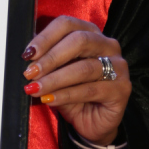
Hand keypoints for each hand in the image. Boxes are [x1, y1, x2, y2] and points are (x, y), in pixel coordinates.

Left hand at [22, 16, 130, 145]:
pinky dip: (66, 95)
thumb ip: (46, 62)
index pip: (67, 24)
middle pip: (79, 40)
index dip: (45, 37)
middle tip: (30, 73)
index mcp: (91, 33)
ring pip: (83, 68)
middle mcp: (108, 45)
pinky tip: (50, 99)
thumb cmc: (73, 93)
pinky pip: (90, 90)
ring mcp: (119, 66)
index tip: (27, 54)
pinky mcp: (122, 89)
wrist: (92, 123)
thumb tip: (27, 57)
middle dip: (50, 57)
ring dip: (55, 79)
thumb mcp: (57, 73)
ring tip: (36, 88)